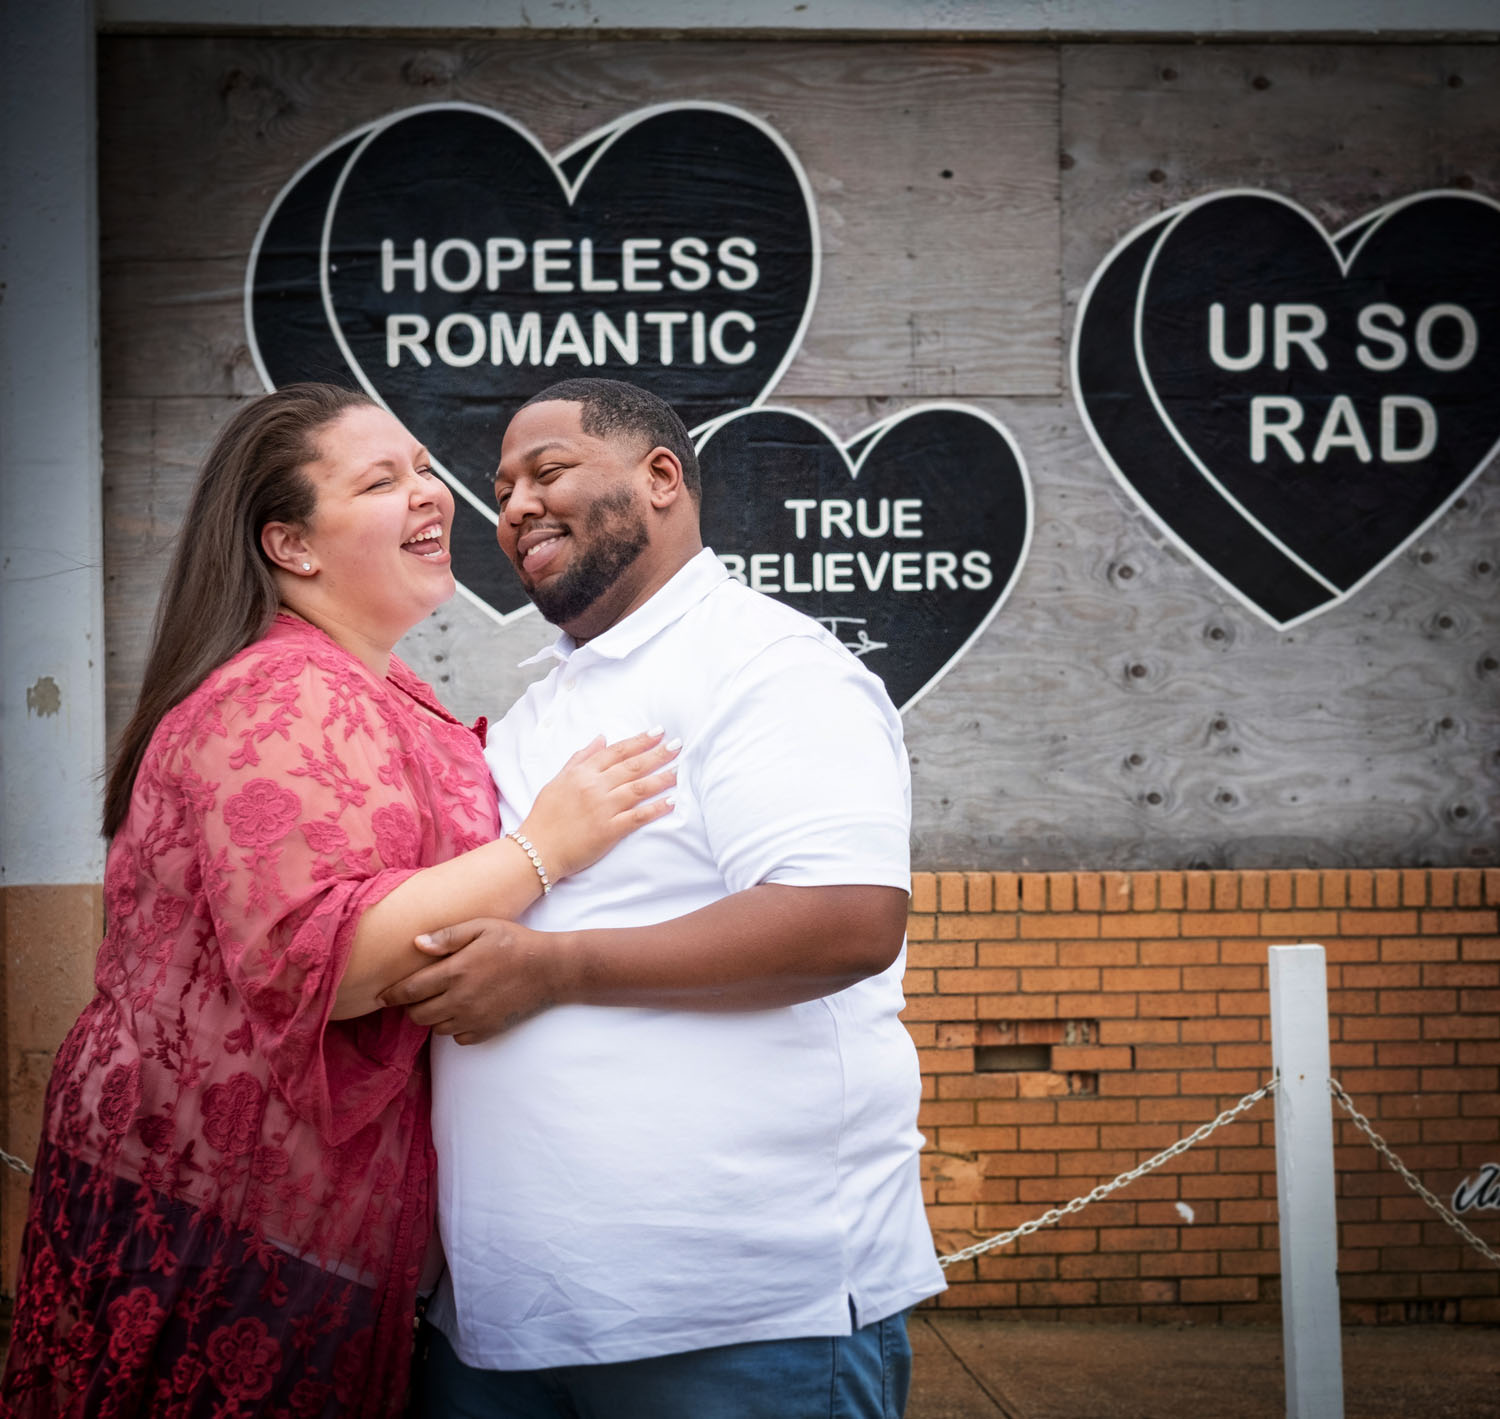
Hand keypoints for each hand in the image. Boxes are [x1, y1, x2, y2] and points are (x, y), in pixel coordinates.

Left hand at [377, 918, 575, 1044]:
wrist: (550, 970)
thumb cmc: (514, 942)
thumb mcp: (481, 927)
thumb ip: (447, 936)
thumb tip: (416, 944)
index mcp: (454, 972)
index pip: (409, 991)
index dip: (391, 995)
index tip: (381, 995)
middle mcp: (459, 1000)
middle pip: (417, 1015)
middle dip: (411, 1006)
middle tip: (418, 993)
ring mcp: (473, 1019)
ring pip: (435, 1028)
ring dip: (433, 1016)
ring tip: (443, 999)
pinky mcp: (486, 1031)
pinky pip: (457, 1038)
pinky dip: (454, 1027)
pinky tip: (463, 1010)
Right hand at [520, 728, 678, 880]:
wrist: (536, 850)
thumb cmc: (545, 816)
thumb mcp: (558, 780)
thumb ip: (580, 758)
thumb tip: (601, 738)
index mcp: (582, 773)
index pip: (617, 752)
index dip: (639, 741)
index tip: (658, 732)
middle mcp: (594, 787)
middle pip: (633, 766)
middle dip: (658, 754)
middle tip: (678, 745)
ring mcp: (603, 809)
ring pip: (639, 788)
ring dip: (663, 778)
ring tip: (681, 770)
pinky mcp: (609, 831)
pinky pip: (638, 816)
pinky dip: (656, 808)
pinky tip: (671, 801)